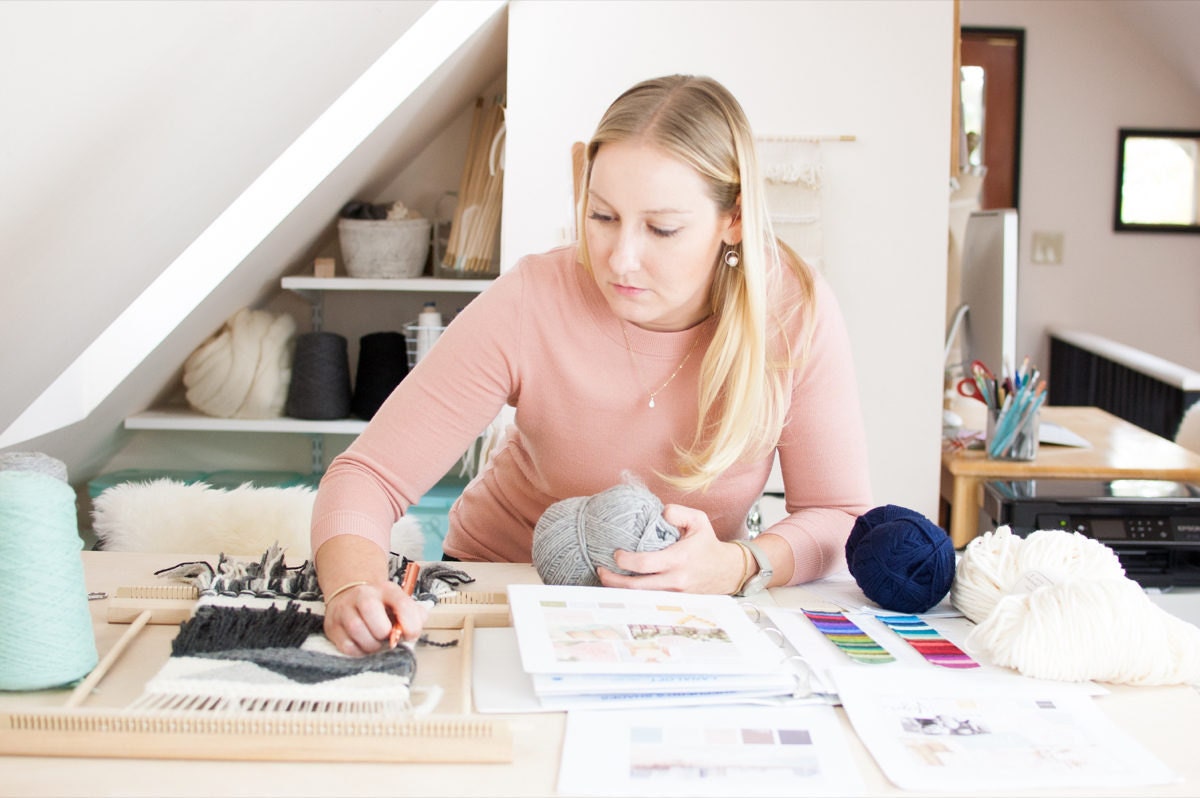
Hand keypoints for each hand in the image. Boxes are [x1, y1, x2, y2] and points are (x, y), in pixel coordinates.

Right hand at [322, 580, 428, 655]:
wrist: (351, 598)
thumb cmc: (381, 608)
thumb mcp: (400, 606)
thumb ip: (415, 616)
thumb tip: (413, 630)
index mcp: (386, 590)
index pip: (401, 602)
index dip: (410, 623)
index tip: (410, 634)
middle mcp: (363, 595)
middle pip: (371, 610)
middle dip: (384, 632)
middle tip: (387, 639)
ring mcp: (345, 609)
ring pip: (356, 629)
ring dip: (371, 645)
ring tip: (376, 644)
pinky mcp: (332, 626)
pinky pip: (346, 645)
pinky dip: (358, 652)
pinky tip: (363, 646)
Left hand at [597, 504, 745, 593]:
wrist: (727, 571)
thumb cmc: (707, 544)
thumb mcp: (698, 520)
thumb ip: (678, 512)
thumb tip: (660, 512)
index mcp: (679, 559)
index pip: (644, 564)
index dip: (625, 561)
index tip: (615, 554)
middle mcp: (675, 580)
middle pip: (636, 587)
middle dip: (613, 580)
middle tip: (601, 570)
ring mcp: (674, 595)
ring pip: (640, 598)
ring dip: (620, 591)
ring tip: (607, 579)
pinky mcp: (674, 602)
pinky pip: (648, 601)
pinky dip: (633, 596)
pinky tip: (622, 588)